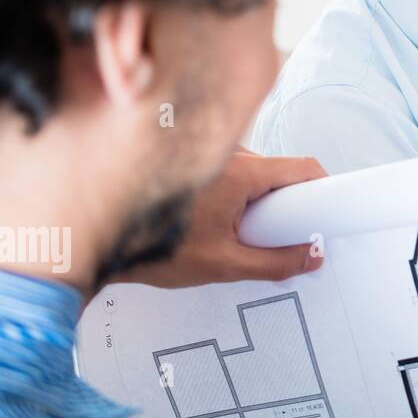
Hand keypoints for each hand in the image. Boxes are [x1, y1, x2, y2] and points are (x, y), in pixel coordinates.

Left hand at [109, 151, 327, 288]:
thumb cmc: (150, 248)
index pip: (304, 168)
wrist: (91, 240)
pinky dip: (229, 191)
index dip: (324, 188)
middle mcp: (227, 153)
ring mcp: (206, 153)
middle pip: (278, 171)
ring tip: (224, 229)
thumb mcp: (223, 265)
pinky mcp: (188, 159)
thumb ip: (275, 263)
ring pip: (252, 169)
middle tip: (264, 233)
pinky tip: (205, 217)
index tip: (327, 210)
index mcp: (242, 172)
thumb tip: (312, 256)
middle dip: (280, 203)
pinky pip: (228, 169)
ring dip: (252, 197)